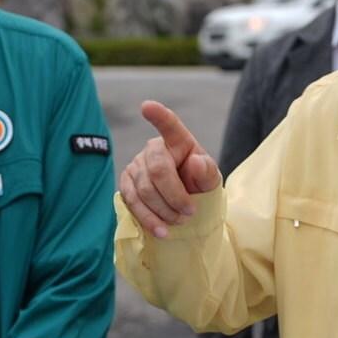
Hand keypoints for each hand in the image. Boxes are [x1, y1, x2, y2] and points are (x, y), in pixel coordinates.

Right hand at [118, 100, 221, 237]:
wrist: (185, 206)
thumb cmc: (198, 186)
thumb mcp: (211, 180)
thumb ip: (207, 172)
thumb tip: (195, 162)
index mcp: (178, 141)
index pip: (170, 126)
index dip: (158, 116)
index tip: (147, 106)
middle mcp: (153, 148)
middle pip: (158, 170)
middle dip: (174, 196)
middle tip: (190, 213)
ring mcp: (136, 165)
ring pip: (144, 189)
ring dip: (163, 211)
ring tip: (179, 222)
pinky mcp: (126, 183)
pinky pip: (131, 201)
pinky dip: (147, 218)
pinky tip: (160, 230)